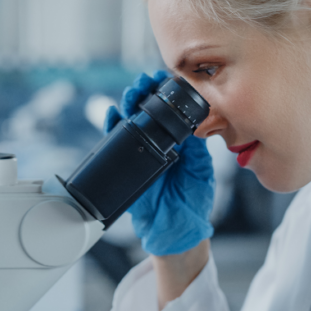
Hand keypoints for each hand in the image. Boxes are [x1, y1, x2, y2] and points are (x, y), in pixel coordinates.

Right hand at [104, 71, 214, 255]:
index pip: (169, 111)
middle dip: (143, 92)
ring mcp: (141, 152)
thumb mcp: (199, 171)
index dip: (164, 94)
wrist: (176, 231)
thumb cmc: (191, 203)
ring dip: (128, 102)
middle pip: (146, 110)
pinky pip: (116, 142)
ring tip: (132, 92)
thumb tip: (191, 124)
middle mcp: (158, 143)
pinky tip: (113, 113)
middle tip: (144, 81)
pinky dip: (112, 126)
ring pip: (129, 120)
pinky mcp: (127, 164)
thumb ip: (195, 149)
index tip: (164, 80)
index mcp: (178, 142)